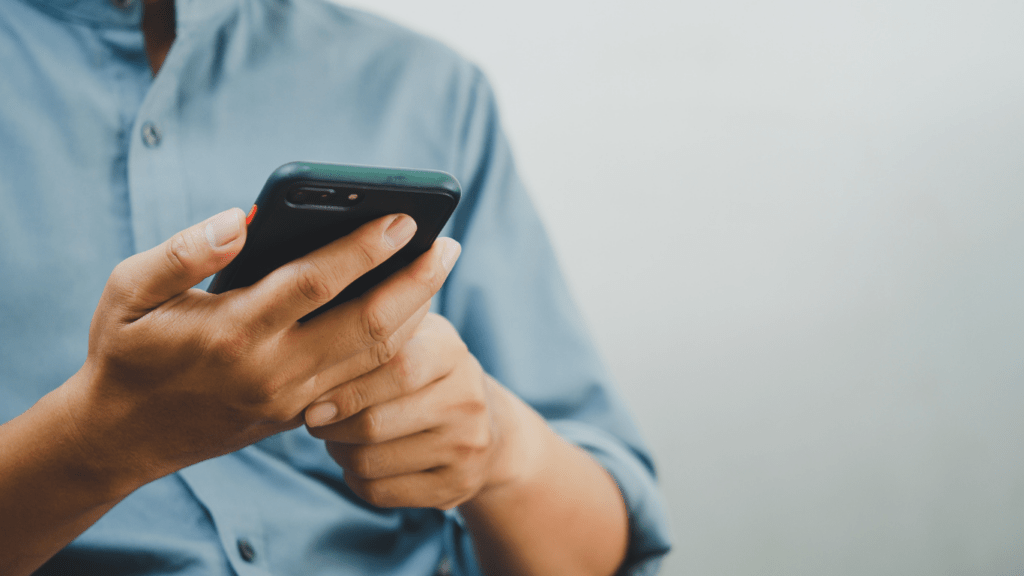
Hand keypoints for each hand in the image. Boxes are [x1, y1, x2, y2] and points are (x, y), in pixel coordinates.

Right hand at [66, 209, 459, 488]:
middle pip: (367, 325)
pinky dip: (394, 344)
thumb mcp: (129, 292)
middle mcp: (272, 371)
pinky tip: (410, 309)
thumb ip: (182, 252)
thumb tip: (238, 219)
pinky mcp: (301, 416)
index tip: (403, 216)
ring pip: (375, 358)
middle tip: (449, 243)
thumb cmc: (126, 352)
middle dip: (416, 281)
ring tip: (437, 269)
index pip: (315, 282)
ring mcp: (292, 400)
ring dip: (416, 312)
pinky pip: (363, 379)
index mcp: (232, 331)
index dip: (364, 247)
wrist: (122, 438)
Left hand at [305, 313, 531, 509]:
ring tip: (335, 437)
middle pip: (375, 423)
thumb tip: (309, 331)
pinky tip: (357, 461)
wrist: (484, 424)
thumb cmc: (424, 372)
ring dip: (338, 452)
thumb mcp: (412, 337)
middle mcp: (466, 398)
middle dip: (331, 426)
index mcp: (451, 350)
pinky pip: (380, 492)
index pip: (394, 368)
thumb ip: (370, 329)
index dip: (345, 388)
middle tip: (314, 420)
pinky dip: (354, 479)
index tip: (311, 400)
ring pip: (371, 462)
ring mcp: (466, 445)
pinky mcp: (457, 486)